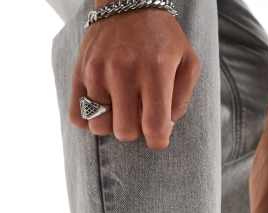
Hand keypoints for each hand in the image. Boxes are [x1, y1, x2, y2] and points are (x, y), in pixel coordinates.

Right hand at [69, 9, 200, 149]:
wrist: (126, 1)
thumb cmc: (163, 38)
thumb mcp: (188, 63)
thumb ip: (182, 100)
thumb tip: (166, 127)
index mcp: (155, 72)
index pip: (154, 127)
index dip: (158, 140)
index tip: (159, 135)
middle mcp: (123, 72)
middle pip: (124, 132)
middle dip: (136, 130)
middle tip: (140, 114)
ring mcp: (97, 72)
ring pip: (99, 127)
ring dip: (112, 124)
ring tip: (122, 107)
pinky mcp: (78, 72)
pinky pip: (77, 116)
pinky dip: (89, 117)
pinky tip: (104, 104)